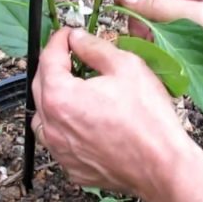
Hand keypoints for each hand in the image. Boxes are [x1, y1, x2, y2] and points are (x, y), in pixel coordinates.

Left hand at [31, 28, 202, 199]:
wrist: (162, 166)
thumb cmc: (148, 118)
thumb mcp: (126, 66)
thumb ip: (95, 48)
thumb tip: (78, 39)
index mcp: (60, 96)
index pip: (47, 59)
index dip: (58, 40)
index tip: (68, 34)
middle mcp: (51, 125)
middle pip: (40, 86)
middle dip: (53, 67)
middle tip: (72, 56)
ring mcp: (59, 150)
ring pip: (44, 117)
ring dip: (54, 99)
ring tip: (76, 90)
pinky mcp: (71, 167)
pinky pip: (58, 142)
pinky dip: (65, 127)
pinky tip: (85, 121)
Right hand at [116, 0, 202, 111]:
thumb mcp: (202, 16)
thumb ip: (164, 6)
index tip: (119, 3)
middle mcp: (199, 7)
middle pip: (158, 3)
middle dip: (141, 15)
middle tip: (132, 32)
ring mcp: (197, 33)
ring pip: (160, 30)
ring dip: (148, 37)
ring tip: (142, 49)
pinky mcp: (196, 57)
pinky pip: (169, 52)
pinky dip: (159, 56)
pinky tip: (154, 64)